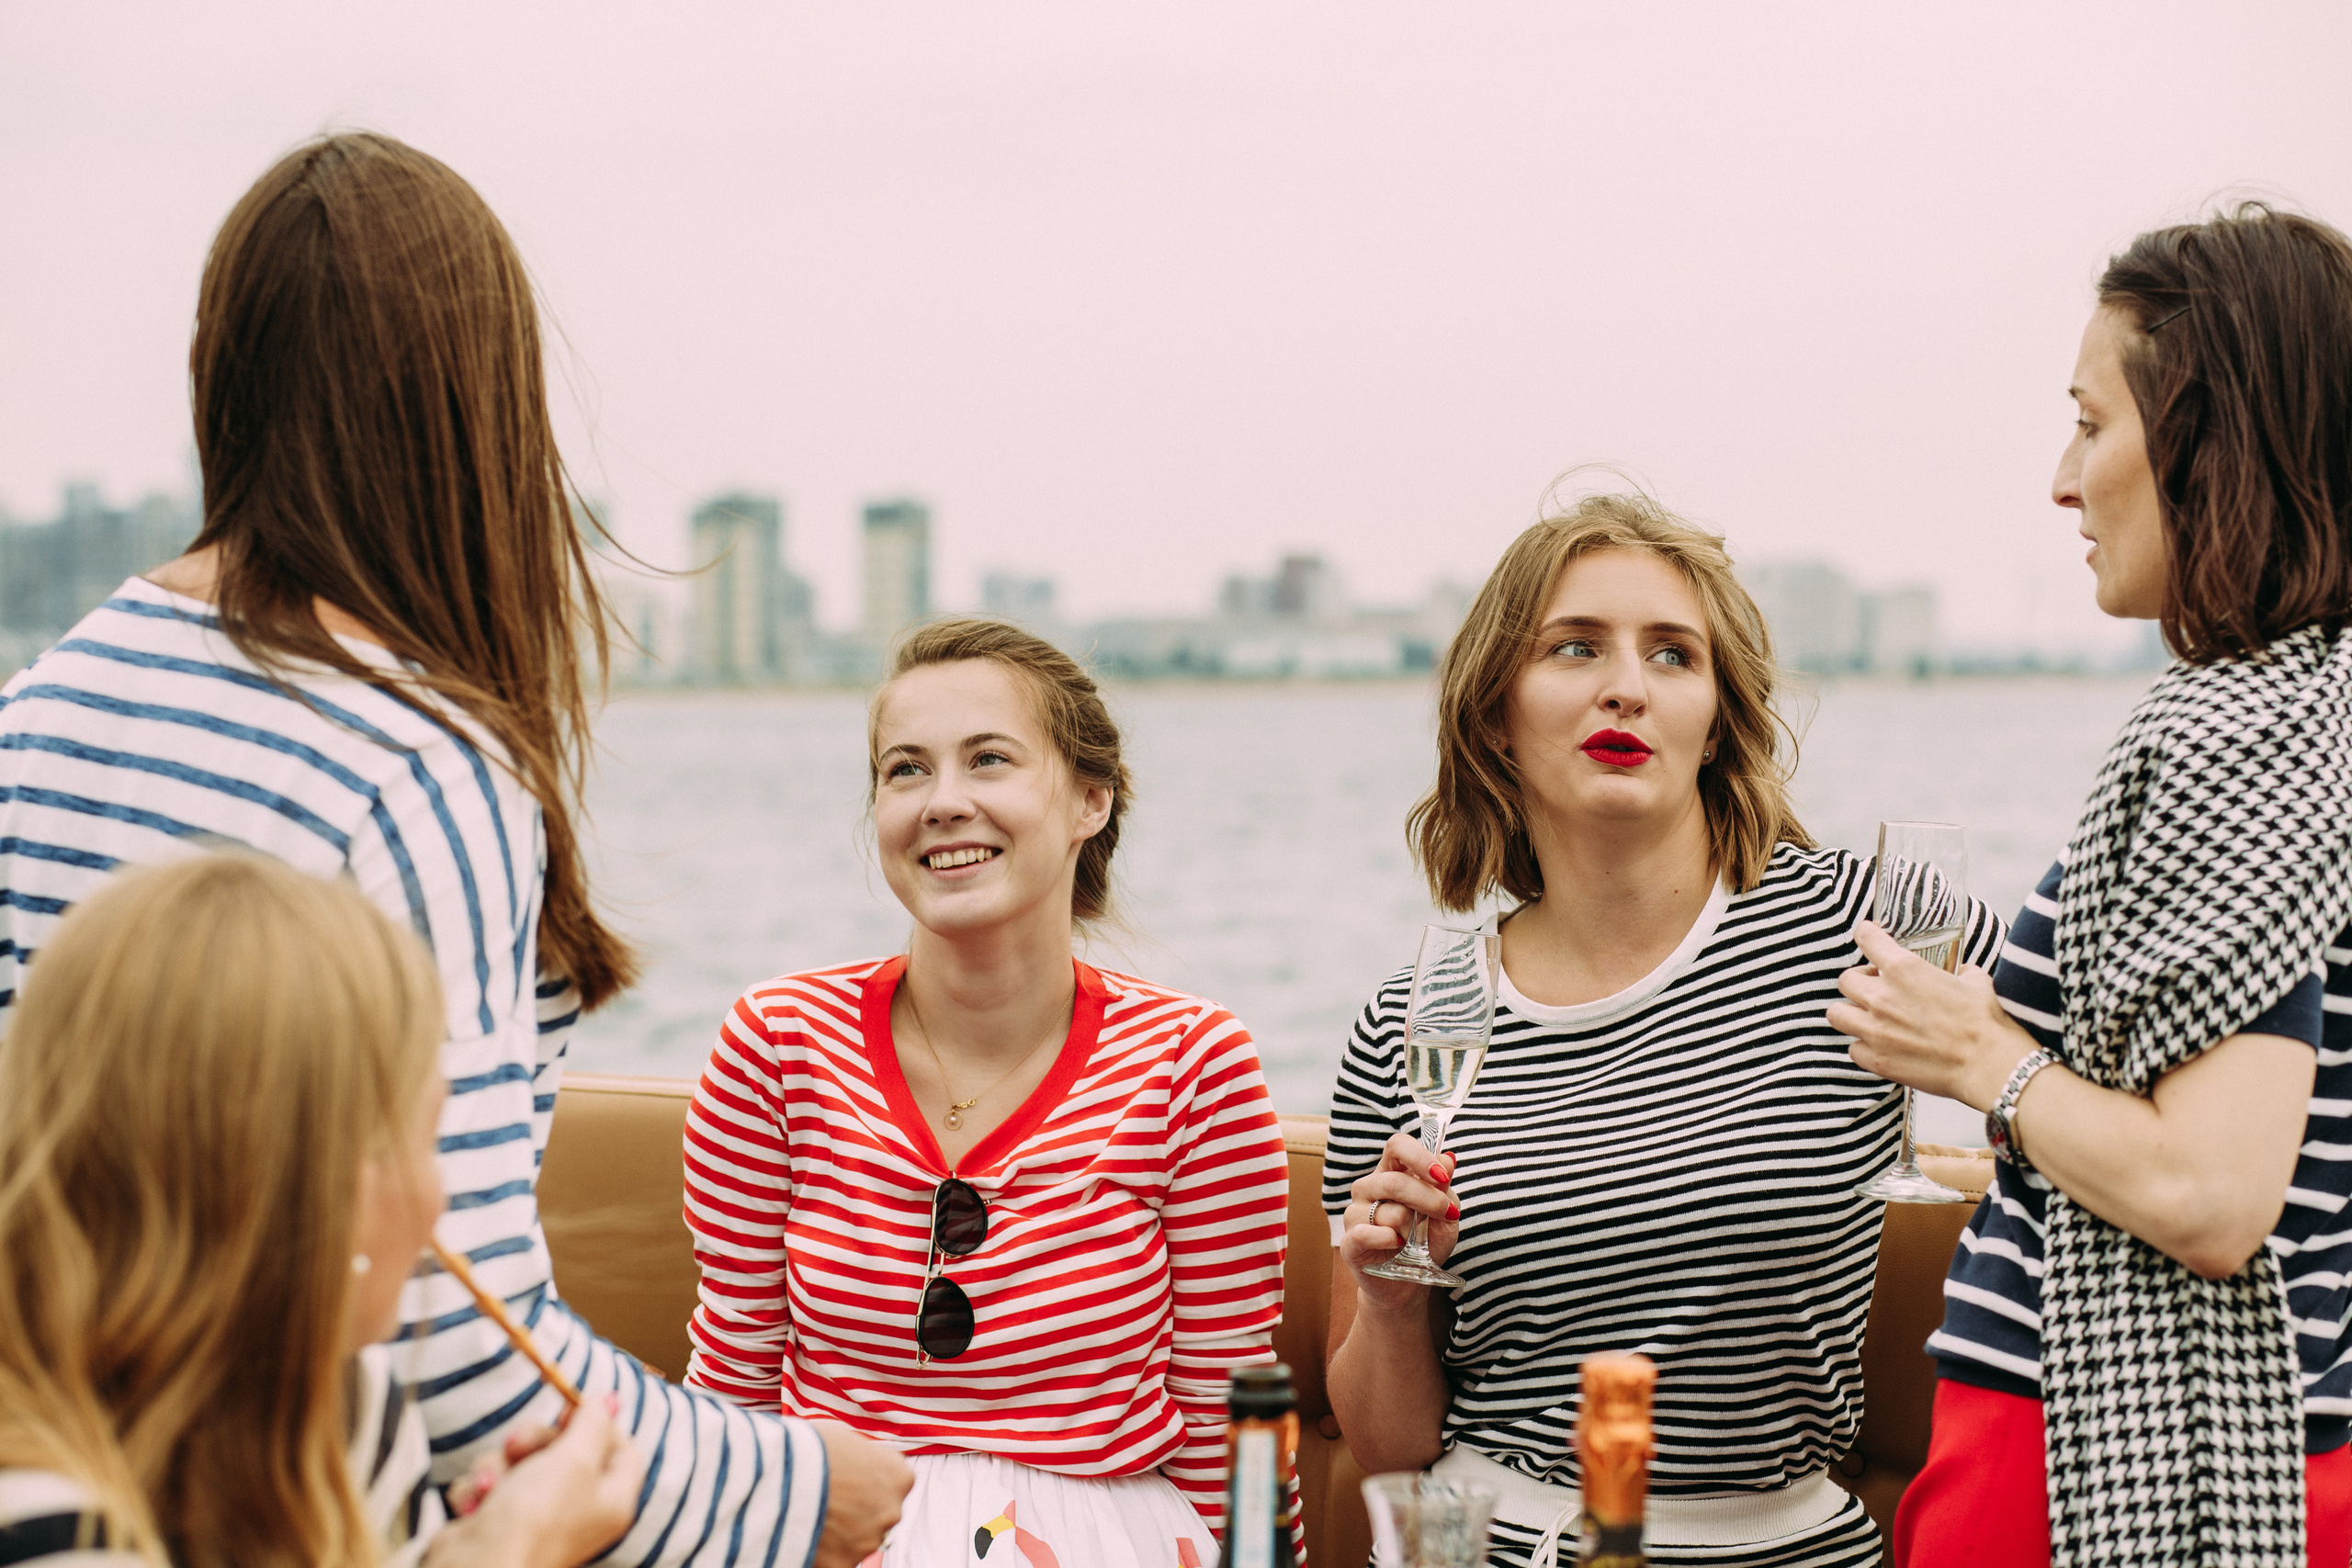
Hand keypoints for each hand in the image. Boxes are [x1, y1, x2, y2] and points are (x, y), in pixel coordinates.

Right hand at [432, 1395, 642, 1567]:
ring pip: (520, 1463)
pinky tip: (474, 1506)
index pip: (622, 1450)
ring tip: (490, 1486)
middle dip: (533, 1441)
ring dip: (498, 1467)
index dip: (600, 1424)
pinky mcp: (497, 1523)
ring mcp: (537, 1518)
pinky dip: (479, 1490)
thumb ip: (593, 1424)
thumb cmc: (535, 1515)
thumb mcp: (575, 1459)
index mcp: (613, 1501)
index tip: (570, 1409)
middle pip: (565, 1451)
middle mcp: (579, 1511)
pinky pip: (492, 1485)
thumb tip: (610, 1399)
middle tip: (516, 1445)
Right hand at [811, 1421, 911, 1567]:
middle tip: (829, 1502)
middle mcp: (892, 1511)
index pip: (892, 1486)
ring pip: (858, 1541)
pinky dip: (824, 1553)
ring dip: (841, 1534)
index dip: (867, 1485)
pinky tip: (806, 1534)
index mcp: (900, 1477)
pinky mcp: (844, 1564)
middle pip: (878, 1516)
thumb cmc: (811, 1447)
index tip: (847, 1483)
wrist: (781, 1474)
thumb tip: (856, 1467)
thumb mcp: (848, 1441)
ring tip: (812, 1516)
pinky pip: (837, 1560)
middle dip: (857, 1512)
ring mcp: (869, 1540)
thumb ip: (863, 1460)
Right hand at [1338, 1130, 1459, 1314]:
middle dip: (1428, 1199)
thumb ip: (1444, 1188)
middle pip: (1395, 1180)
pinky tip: (1397, 1244)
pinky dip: (1386, 1238)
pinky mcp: (1349, 1242)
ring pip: (1388, 1211)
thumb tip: (1448, 1158)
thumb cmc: (1425, 1243)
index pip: (1397, 1146)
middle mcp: (1369, 1189)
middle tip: (1448, 1214)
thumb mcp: (1445, 1215)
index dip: (1419, 1156)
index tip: (1442, 1175)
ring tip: (1414, 1241)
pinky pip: (1365, 1233)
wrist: (1409, 1284)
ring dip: (1412, 1228)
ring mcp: (1356, 1214)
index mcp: (1391, 1173)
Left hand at [1828, 920, 2035, 1110]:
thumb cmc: (1986, 1022)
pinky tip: (1880, 1046)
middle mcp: (1882, 997)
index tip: (1866, 935)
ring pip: (1837, 1013)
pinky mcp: (1877, 1059)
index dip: (1866, 935)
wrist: (1989, 1064)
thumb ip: (1959, 972)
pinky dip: (1863, 1046)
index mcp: (1904, 968)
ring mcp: (1875, 1030)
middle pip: (1845, 980)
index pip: (1867, 939)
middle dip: (1859, 981)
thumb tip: (1961, 973)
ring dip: (1851, 1012)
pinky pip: (1853, 1048)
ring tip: (1868, 1016)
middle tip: (1875, 987)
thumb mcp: (1975, 981)